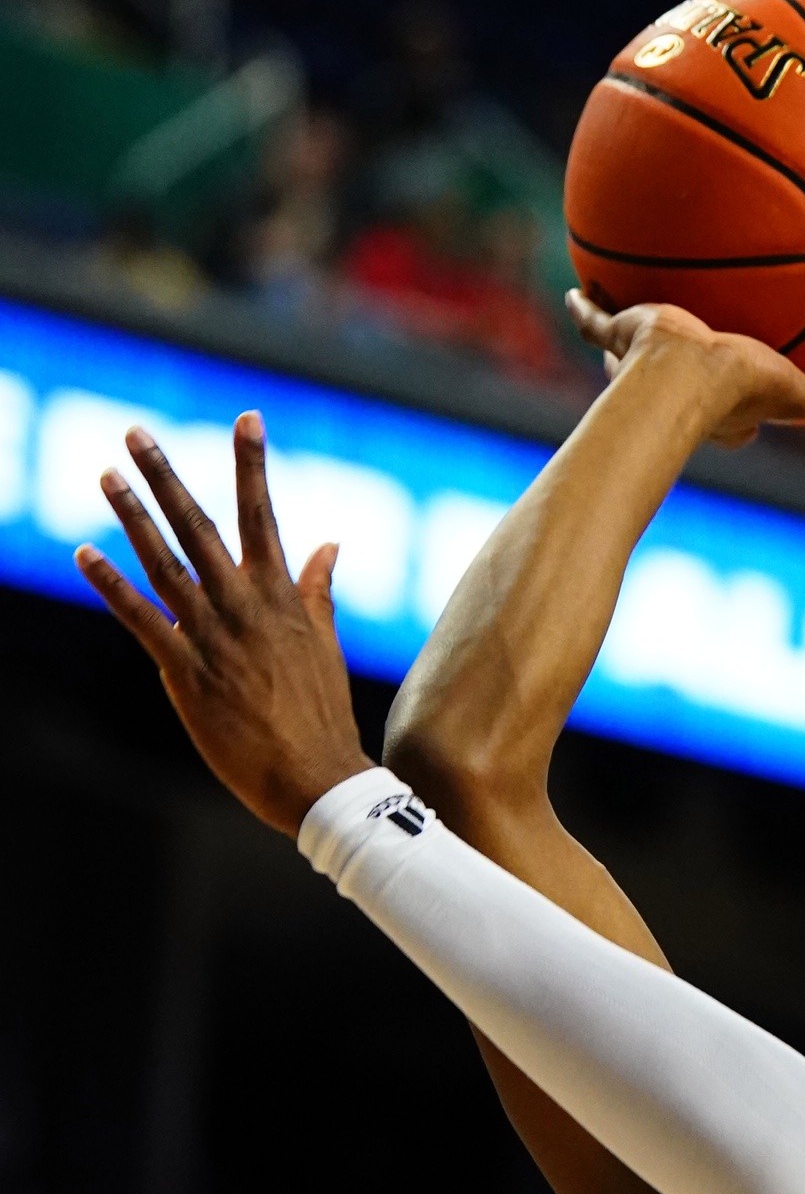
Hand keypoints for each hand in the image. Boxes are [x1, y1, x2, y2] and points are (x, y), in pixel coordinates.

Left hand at [75, 414, 369, 835]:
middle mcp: (245, 607)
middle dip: (167, 476)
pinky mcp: (185, 672)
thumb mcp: (323, 645)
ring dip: (133, 517)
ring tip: (106, 476)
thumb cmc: (322, 715)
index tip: (246, 416)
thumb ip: (317, 590)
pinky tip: (86, 554)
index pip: (264, 515)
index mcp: (281, 598)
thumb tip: (329, 546)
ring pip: (165, 563)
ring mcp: (213, 637)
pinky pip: (141, 620)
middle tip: (135, 433)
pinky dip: (112, 586)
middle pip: (199, 527)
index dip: (253, 464)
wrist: (317, 777)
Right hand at [565, 291, 804, 445]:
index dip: (744, 427)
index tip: (752, 423)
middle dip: (681, 385)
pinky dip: (585, 308)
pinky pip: (596, 322)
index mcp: (718, 416)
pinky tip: (575, 291)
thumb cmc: (735, 386)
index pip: (734, 428)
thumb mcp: (790, 390)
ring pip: (629, 359)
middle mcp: (674, 395)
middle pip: (677, 391)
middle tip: (687, 364)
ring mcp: (640, 367)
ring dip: (625, 347)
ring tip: (621, 323)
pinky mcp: (620, 337)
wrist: (682, 370)